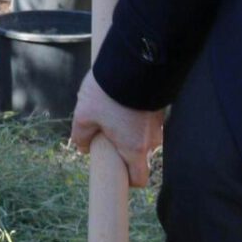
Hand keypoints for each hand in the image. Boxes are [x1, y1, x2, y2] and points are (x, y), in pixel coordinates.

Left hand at [71, 70, 164, 188]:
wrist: (134, 61)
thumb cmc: (108, 93)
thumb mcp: (84, 115)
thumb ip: (82, 136)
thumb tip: (84, 147)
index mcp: (134, 148)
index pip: (140, 178)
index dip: (127, 181)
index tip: (115, 173)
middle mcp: (151, 140)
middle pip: (139, 155)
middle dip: (123, 149)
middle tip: (105, 134)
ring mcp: (158, 123)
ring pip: (143, 136)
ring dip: (129, 131)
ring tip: (111, 112)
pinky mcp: (159, 107)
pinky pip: (146, 121)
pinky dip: (135, 117)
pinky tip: (121, 102)